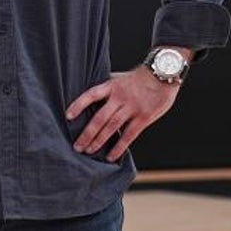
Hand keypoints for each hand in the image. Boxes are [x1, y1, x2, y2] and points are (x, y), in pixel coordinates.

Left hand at [65, 69, 180, 162]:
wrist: (163, 74)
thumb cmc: (140, 77)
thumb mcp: (120, 78)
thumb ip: (107, 88)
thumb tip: (91, 98)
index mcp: (112, 86)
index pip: (91, 95)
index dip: (78, 105)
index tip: (68, 116)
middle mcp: (120, 97)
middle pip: (100, 118)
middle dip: (87, 134)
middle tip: (77, 146)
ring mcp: (132, 108)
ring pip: (111, 127)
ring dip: (99, 141)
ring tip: (89, 151)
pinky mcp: (143, 118)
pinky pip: (129, 135)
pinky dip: (119, 147)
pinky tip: (111, 157)